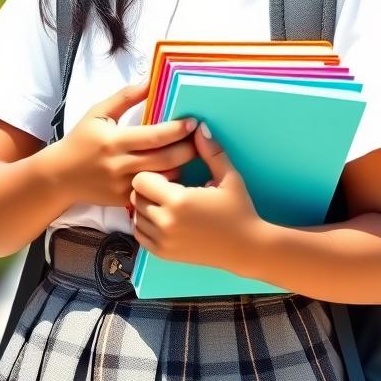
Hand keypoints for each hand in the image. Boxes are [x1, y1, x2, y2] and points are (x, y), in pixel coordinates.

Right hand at [51, 80, 199, 207]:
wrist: (60, 176)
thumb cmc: (80, 140)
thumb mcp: (98, 113)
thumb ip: (125, 97)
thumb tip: (150, 81)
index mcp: (114, 141)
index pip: (154, 136)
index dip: (177, 129)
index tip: (193, 122)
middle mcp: (120, 165)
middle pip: (165, 159)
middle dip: (188, 149)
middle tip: (202, 139)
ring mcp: (123, 186)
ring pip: (163, 179)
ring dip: (182, 167)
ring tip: (195, 155)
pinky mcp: (124, 201)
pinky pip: (153, 193)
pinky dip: (168, 184)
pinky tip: (178, 173)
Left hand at [129, 122, 259, 267]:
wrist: (246, 248)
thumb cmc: (238, 210)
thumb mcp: (228, 177)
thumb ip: (211, 151)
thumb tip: (198, 127)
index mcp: (178, 201)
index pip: (141, 180)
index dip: (152, 173)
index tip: (169, 175)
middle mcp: (165, 223)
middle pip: (135, 196)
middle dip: (147, 188)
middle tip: (167, 187)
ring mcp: (163, 241)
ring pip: (135, 215)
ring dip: (145, 206)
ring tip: (166, 203)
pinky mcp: (163, 254)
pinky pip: (139, 234)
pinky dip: (145, 224)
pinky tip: (164, 218)